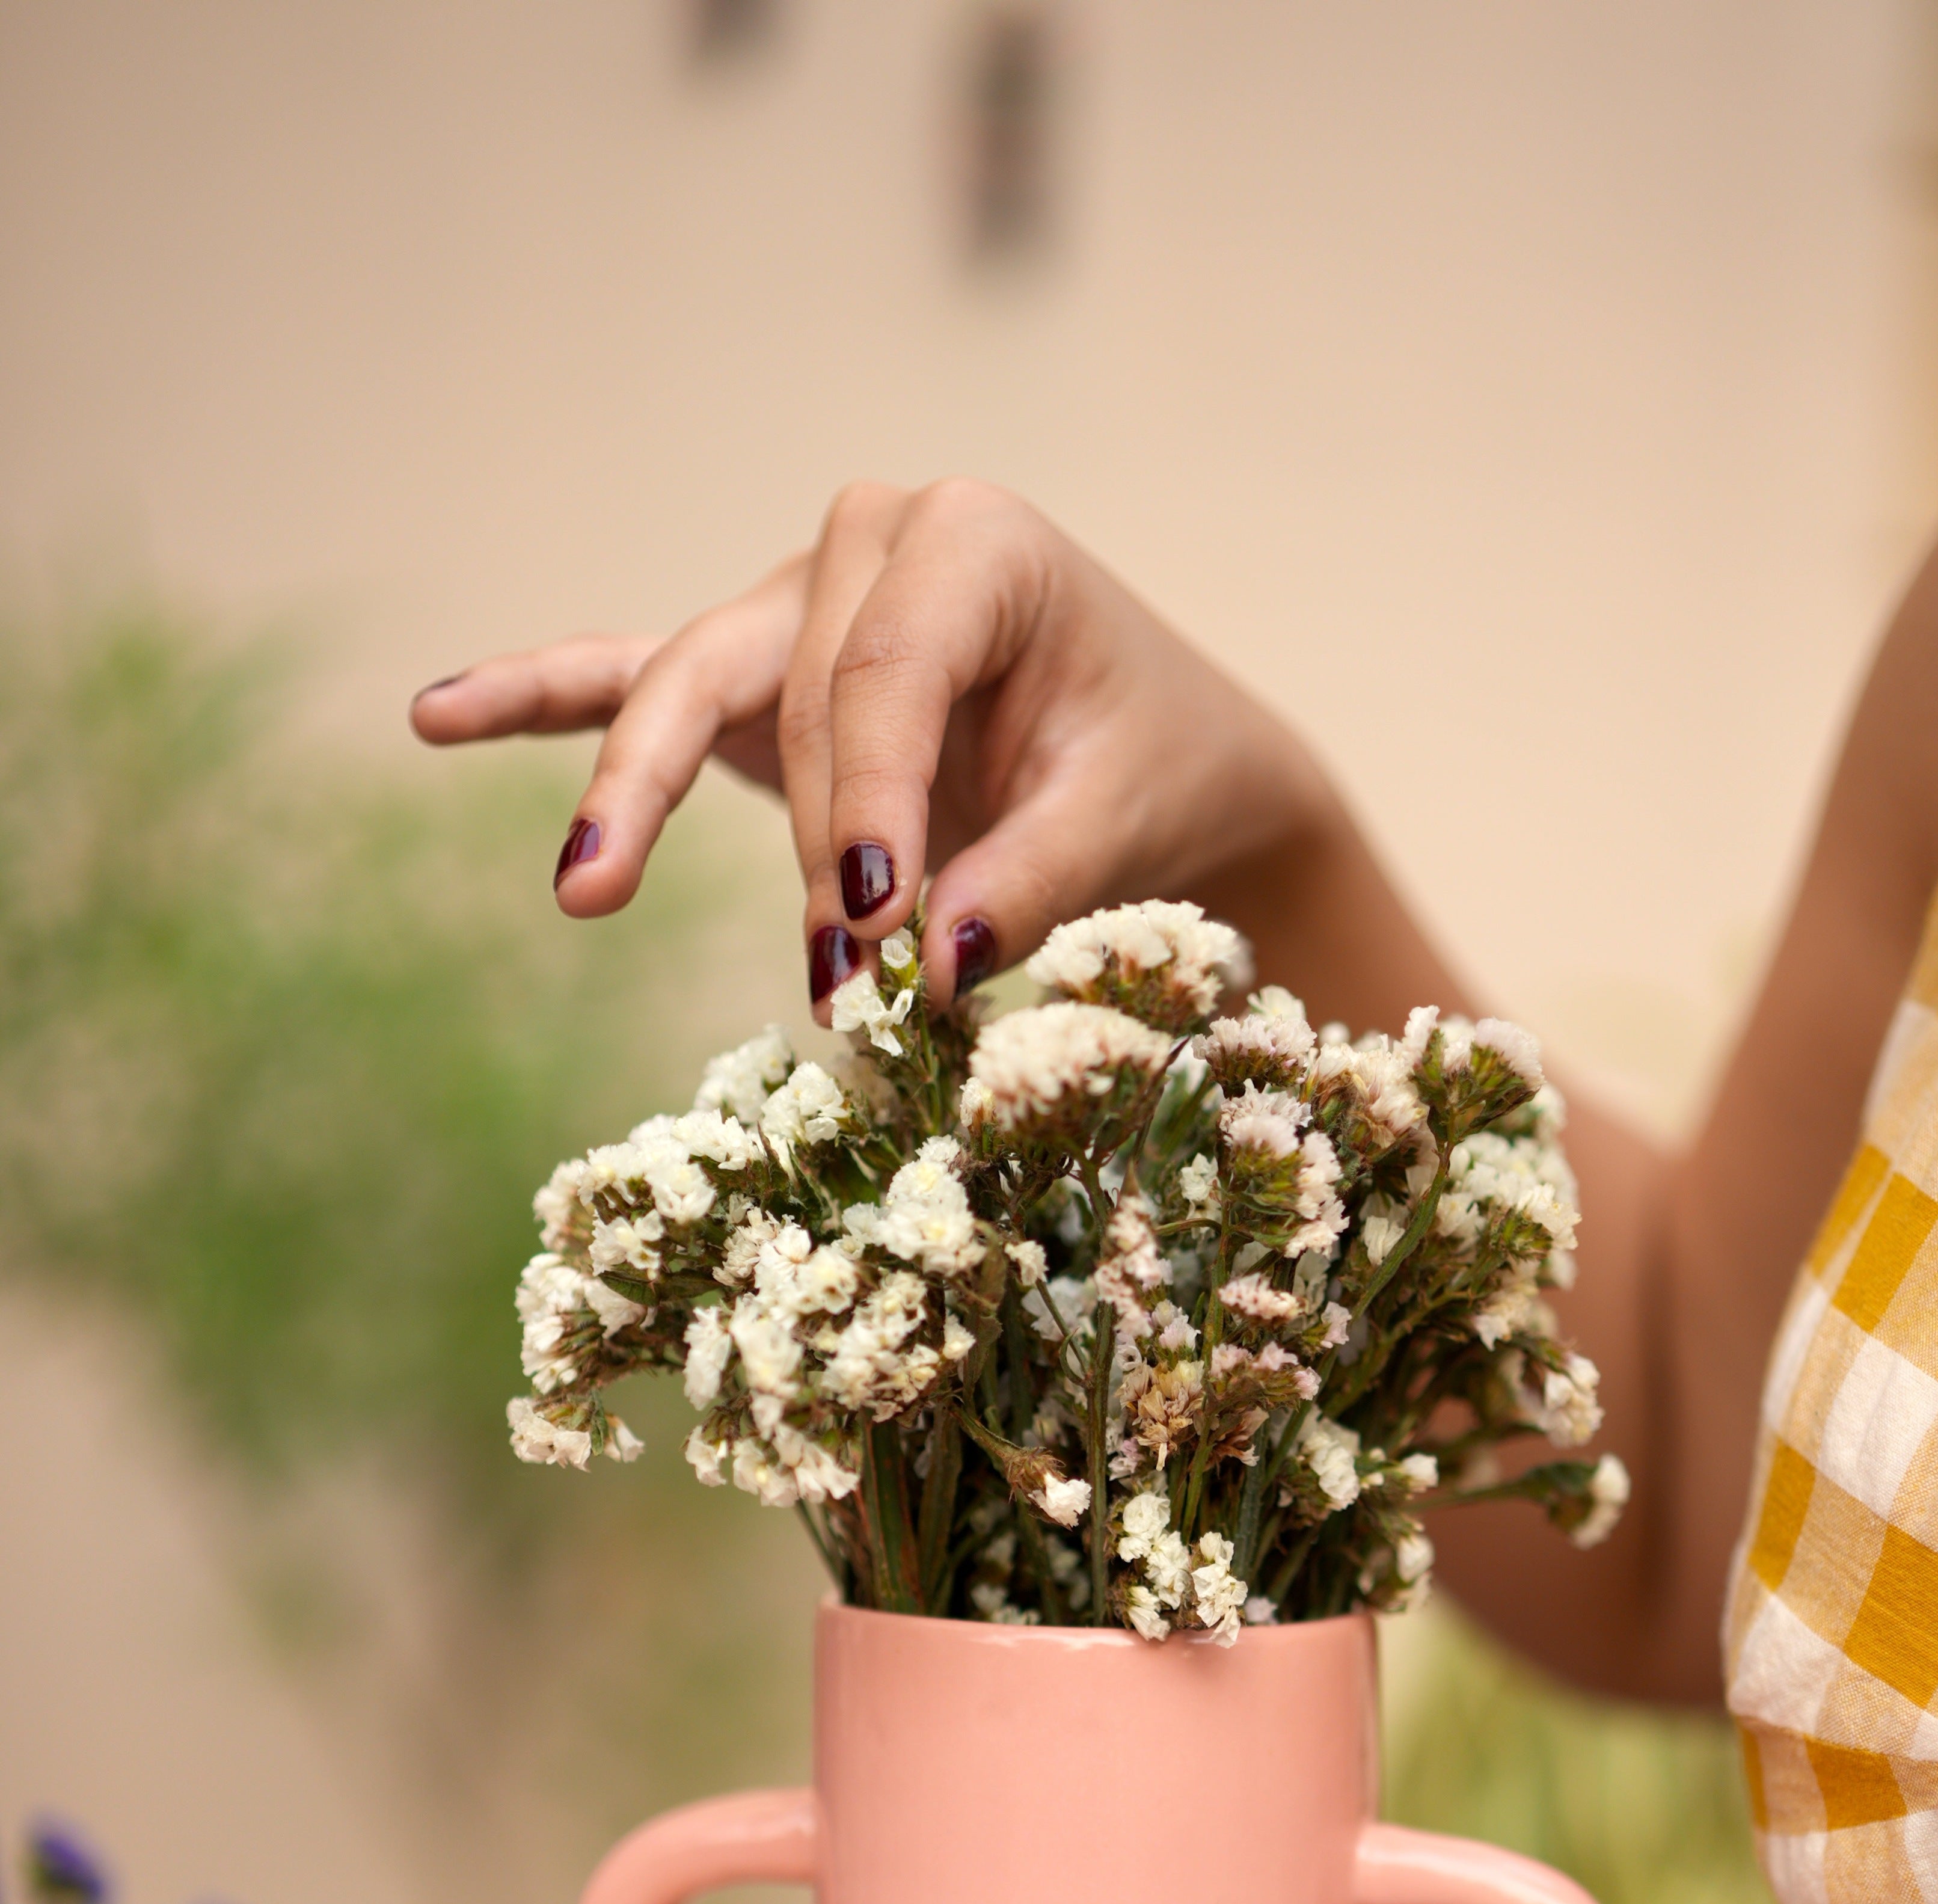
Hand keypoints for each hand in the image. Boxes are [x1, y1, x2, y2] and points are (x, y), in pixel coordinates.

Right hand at [408, 480, 1337, 1013]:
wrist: (1161, 756)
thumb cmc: (1149, 773)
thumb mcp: (1122, 824)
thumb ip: (1031, 882)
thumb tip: (930, 957)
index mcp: (974, 542)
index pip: (887, 673)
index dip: (871, 809)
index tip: (878, 935)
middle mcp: (873, 543)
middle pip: (795, 697)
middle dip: (817, 849)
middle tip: (847, 986)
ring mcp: (797, 602)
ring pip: (694, 689)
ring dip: (641, 798)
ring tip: (586, 886)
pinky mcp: (752, 672)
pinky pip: (626, 676)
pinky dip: (537, 698)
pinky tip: (435, 713)